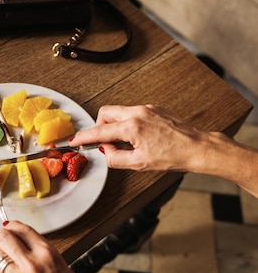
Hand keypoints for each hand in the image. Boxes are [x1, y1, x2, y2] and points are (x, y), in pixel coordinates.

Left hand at [0, 221, 118, 272]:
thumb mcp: (62, 266)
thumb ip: (42, 253)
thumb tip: (25, 242)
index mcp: (48, 254)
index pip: (22, 229)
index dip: (12, 226)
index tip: (9, 227)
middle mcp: (32, 264)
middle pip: (3, 239)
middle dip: (2, 238)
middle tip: (3, 242)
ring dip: (0, 259)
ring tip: (8, 265)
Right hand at [70, 104, 209, 172]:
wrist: (197, 147)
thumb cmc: (174, 156)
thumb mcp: (139, 164)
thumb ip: (115, 158)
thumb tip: (105, 152)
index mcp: (133, 127)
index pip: (100, 131)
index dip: (84, 137)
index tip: (75, 141)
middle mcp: (138, 113)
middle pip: (106, 113)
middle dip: (100, 127)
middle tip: (105, 142)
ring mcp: (147, 108)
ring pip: (119, 112)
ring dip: (115, 126)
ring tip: (126, 143)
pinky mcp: (155, 109)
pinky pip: (132, 113)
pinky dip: (128, 124)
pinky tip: (138, 137)